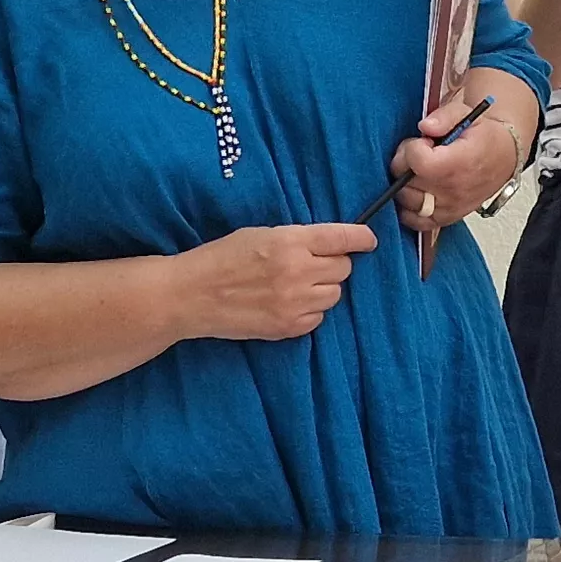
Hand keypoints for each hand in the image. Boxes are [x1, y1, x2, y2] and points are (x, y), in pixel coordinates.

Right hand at [176, 223, 377, 342]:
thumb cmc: (222, 258)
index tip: (368, 240)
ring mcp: (294, 303)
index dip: (361, 238)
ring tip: (295, 285)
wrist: (191, 295)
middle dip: (332, 264)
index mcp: (290, 241)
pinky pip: (318, 318)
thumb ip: (297, 239)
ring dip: (322, 288)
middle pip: (343, 268)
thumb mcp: (261, 234)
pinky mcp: (288, 327)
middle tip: (311, 263)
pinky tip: (287, 303)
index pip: (342, 238)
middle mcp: (298, 271)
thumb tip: (331, 245)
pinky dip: (309, 310)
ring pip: (334, 294)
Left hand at [392, 92, 522, 231]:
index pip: (419, 162)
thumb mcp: (466, 114)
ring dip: (404, 184)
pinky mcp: (445, 219)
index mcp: (460, 163)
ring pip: (406, 200)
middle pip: (407, 181)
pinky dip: (408, 209)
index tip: (424, 142)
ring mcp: (449, 208)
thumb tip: (425, 127)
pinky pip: (415, 221)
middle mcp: (454, 190)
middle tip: (419, 153)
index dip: (413, 148)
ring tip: (419, 171)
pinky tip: (415, 191)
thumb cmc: (484, 138)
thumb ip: (444, 117)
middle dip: (405, 163)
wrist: (503, 157)